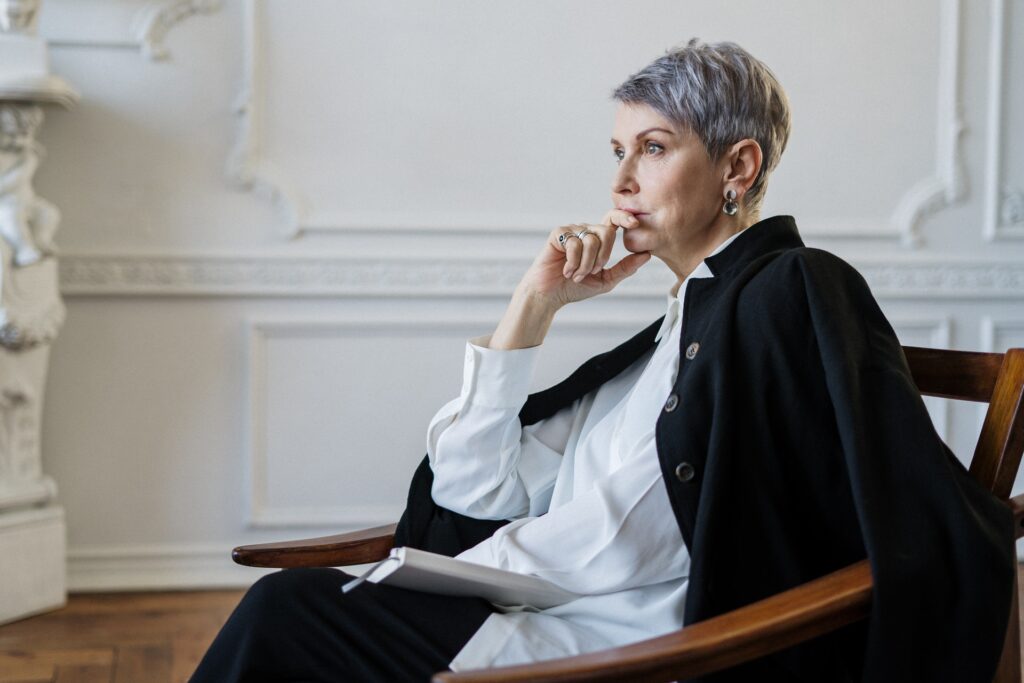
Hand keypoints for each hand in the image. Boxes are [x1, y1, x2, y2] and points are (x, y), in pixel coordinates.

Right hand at [519, 208, 651, 309]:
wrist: (550, 295)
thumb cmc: (575, 288)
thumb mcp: (606, 280)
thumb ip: (625, 268)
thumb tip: (647, 254)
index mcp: (598, 239)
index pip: (613, 220)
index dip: (624, 217)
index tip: (634, 224)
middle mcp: (586, 231)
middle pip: (606, 231)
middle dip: (602, 256)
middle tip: (592, 271)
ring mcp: (572, 231)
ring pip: (591, 240)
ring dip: (585, 264)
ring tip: (576, 274)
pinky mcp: (558, 234)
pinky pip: (574, 243)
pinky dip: (573, 262)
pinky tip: (565, 270)